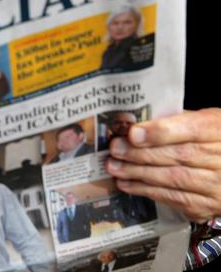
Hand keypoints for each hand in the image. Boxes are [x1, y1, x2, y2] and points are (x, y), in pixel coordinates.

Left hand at [105, 108, 220, 221]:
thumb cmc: (210, 138)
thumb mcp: (199, 120)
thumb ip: (171, 121)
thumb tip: (133, 127)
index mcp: (217, 129)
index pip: (190, 129)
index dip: (160, 132)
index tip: (133, 134)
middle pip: (178, 156)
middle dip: (140, 154)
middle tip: (115, 151)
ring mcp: (218, 185)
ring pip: (174, 179)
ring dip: (139, 174)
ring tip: (115, 168)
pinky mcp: (208, 205)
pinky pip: (175, 198)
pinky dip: (148, 191)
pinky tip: (129, 184)